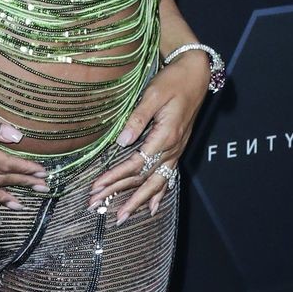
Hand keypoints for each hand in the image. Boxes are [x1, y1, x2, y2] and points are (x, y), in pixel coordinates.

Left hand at [84, 58, 205, 222]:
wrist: (196, 74)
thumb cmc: (173, 81)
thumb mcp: (153, 94)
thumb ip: (138, 118)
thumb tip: (122, 141)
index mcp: (165, 136)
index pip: (135, 163)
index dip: (114, 177)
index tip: (96, 187)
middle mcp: (172, 148)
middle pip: (145, 180)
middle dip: (122, 197)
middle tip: (99, 208)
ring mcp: (176, 151)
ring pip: (156, 183)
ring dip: (137, 201)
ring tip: (121, 217)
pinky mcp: (176, 149)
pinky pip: (167, 177)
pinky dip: (159, 194)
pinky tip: (152, 209)